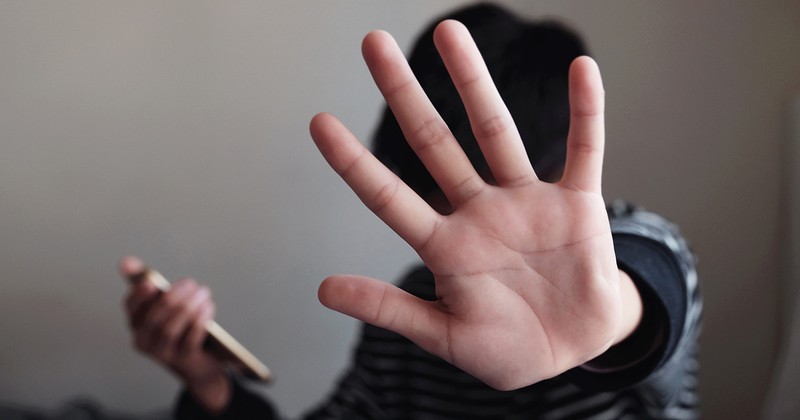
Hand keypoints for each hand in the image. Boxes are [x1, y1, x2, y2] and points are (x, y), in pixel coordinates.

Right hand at [120, 256, 230, 412]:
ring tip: (203, 293)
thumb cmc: (177, 326)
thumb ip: (145, 283)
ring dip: (188, 307)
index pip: (131, 307)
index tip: (151, 282)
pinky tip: (207, 307)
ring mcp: (162, 353)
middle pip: (154, 317)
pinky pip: (189, 339)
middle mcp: (144, 340)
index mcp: (136, 324)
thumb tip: (126, 262)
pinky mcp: (182, 360)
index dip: (140, 295)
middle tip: (191, 283)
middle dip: (173, 298)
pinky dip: (199, 321)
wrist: (197, 362)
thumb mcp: (162, 305)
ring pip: (170, 328)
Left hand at [310, 20, 639, 389]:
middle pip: (435, 143)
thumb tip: (323, 290)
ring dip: (473, 84)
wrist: (574, 350)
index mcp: (446, 247)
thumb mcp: (445, 336)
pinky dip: (587, 113)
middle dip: (404, 95)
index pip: (389, 197)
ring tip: (449, 34)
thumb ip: (391, 310)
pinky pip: (585, 149)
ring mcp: (528, 203)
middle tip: (373, 43)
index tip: (319, 123)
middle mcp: (480, 212)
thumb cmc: (508, 347)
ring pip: (497, 132)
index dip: (355, 164)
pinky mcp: (577, 205)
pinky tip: (582, 69)